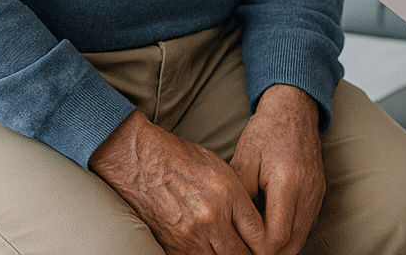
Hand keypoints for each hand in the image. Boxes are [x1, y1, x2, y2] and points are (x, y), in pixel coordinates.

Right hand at [90, 110, 264, 254]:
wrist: (140, 159)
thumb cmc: (181, 159)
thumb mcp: (220, 169)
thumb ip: (239, 198)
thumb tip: (253, 223)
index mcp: (227, 195)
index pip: (259, 234)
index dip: (265, 244)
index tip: (265, 245)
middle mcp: (211, 218)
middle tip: (250, 251)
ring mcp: (190, 235)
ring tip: (229, 250)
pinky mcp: (172, 246)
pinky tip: (209, 250)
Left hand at [229, 85, 325, 254]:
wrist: (293, 109)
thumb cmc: (265, 131)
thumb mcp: (243, 160)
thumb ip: (240, 197)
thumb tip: (234, 228)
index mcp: (288, 184)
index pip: (276, 237)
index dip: (256, 249)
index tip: (239, 246)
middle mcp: (307, 192)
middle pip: (292, 245)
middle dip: (269, 253)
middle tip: (246, 249)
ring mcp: (316, 194)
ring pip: (301, 238)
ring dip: (280, 246)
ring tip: (256, 242)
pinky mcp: (318, 193)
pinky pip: (306, 226)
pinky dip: (290, 234)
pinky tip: (271, 228)